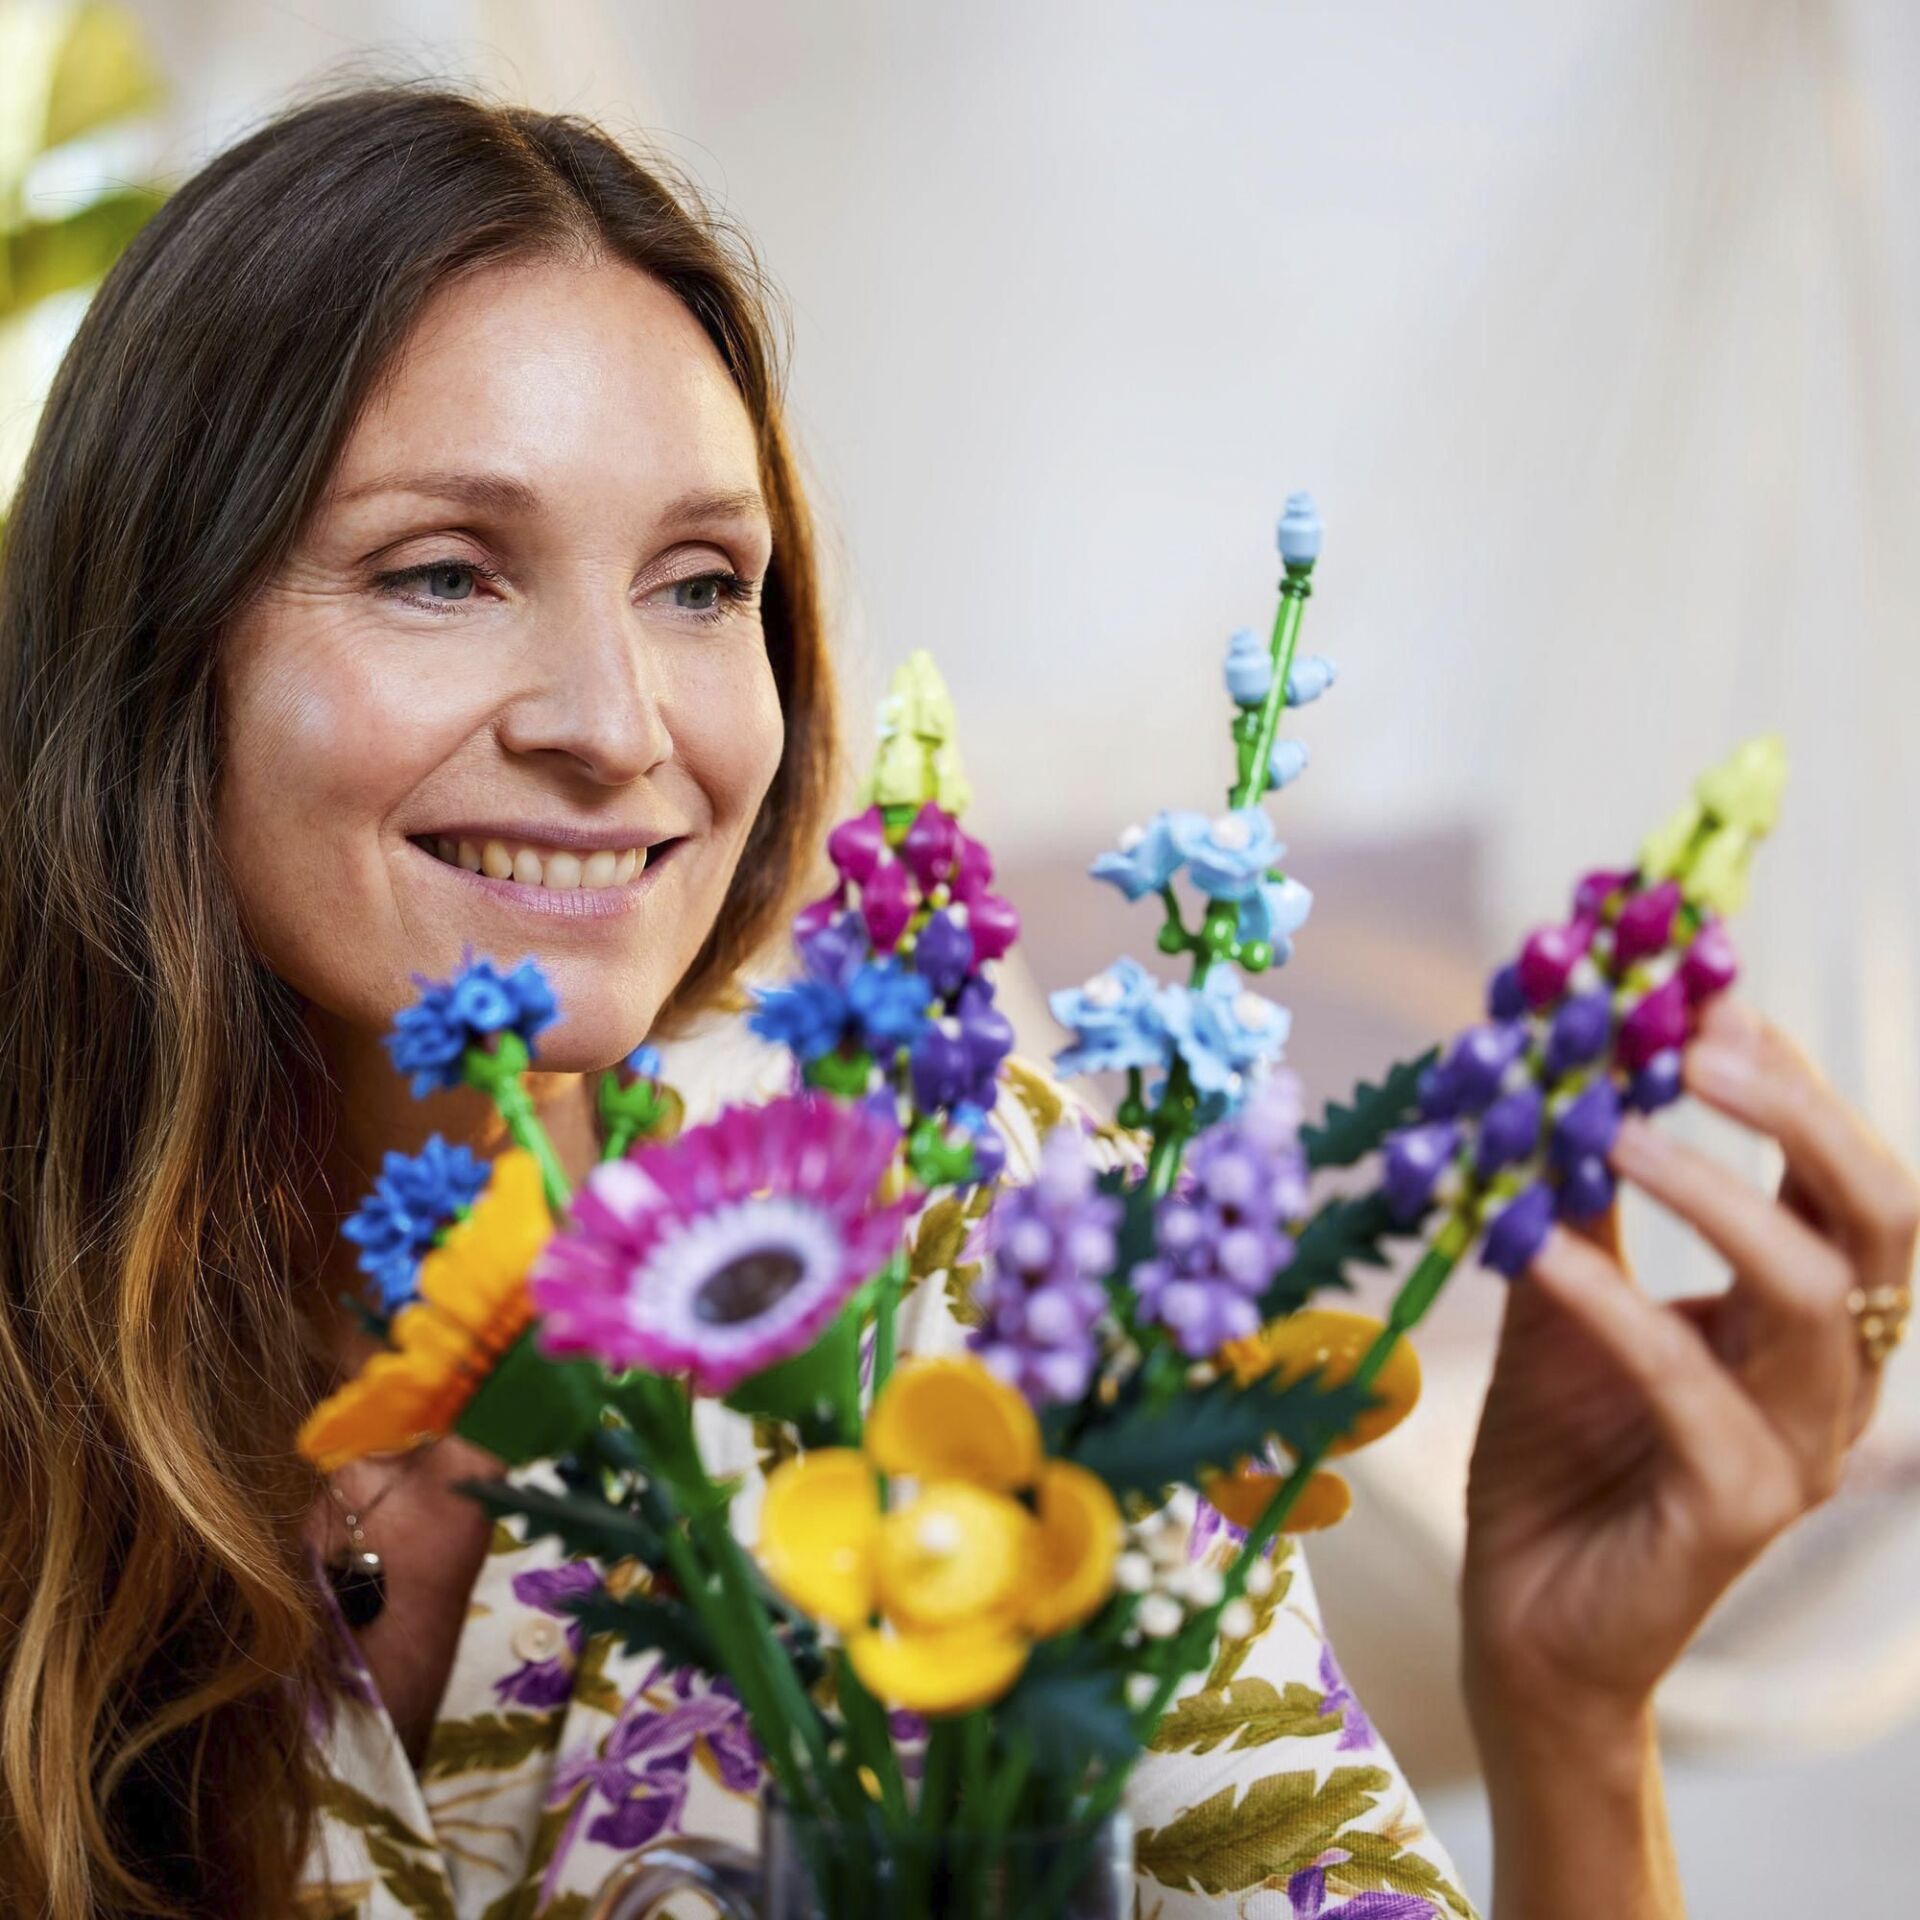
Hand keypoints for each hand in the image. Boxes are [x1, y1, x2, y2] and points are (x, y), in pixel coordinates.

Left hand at [1461, 994, 1918, 1737]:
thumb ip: (1579, 1192)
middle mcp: (1833, 1377)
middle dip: (1795, 1111)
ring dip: (1708, 1192)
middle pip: (1877, 1217)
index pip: (1843, 1173)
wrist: (1527, 1614)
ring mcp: (1800, 1448)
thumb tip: (1557, 1058)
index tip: (1696, 989)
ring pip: (1808, 1293)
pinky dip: (1612, 1297)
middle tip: (1693, 1039)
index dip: (1785, 1074)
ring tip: (1605, 1126)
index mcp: (1809, 1317)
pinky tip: (1529, 1244)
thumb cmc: (1559, 1451)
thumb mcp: (1567, 1291)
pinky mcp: (1736, 1508)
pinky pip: (1688, 1382)